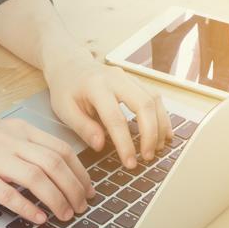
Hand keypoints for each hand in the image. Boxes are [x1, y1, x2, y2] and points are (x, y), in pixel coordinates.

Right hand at [0, 119, 93, 223]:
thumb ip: (25, 146)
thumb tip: (55, 168)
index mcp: (18, 130)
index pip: (60, 150)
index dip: (80, 173)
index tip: (88, 189)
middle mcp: (9, 141)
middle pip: (55, 165)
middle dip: (74, 189)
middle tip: (82, 207)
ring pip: (38, 179)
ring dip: (57, 200)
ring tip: (66, 215)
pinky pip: (10, 195)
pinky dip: (29, 208)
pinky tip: (39, 218)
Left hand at [43, 51, 172, 169]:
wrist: (70, 65)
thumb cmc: (66, 89)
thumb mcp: (65, 110)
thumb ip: (83, 127)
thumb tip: (100, 146)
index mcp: (95, 86)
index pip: (115, 118)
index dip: (125, 143)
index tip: (130, 162)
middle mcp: (116, 78)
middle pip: (143, 104)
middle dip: (150, 134)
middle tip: (148, 157)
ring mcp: (129, 77)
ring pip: (154, 99)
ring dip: (160, 126)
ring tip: (158, 149)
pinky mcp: (136, 81)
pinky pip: (155, 97)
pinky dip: (162, 116)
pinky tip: (163, 133)